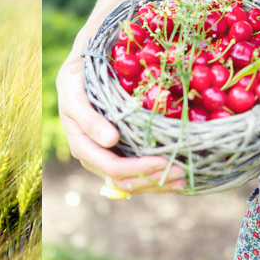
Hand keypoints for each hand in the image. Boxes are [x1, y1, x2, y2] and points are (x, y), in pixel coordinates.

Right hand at [56, 53, 186, 194]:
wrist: (75, 75)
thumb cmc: (75, 83)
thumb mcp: (76, 96)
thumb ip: (89, 119)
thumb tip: (110, 141)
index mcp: (82, 147)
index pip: (113, 169)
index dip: (140, 169)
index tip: (166, 161)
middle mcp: (94, 158)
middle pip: (125, 182)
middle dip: (154, 180)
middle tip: (183, 172)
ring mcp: (106, 158)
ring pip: (133, 183)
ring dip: (158, 183)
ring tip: (185, 179)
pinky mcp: (118, 153)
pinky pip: (137, 174)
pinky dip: (156, 177)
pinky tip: (175, 178)